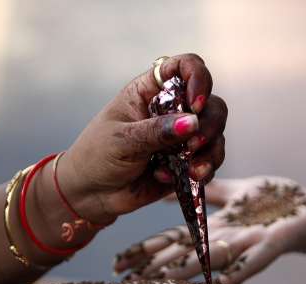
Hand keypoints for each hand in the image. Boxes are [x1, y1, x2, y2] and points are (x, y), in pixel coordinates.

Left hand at [57, 53, 226, 223]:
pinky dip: (201, 171)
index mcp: (150, 91)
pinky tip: (173, 180)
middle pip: (210, 103)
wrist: (90, 194)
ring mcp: (181, 137)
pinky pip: (209, 162)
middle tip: (193, 145)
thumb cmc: (98, 156)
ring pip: (215, 134)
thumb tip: (192, 121)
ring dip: (210, 152)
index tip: (195, 103)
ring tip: (193, 171)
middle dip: (209, 124)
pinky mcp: (187, 162)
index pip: (184, 67)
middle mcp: (171, 110)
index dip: (198, 78)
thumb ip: (156, 131)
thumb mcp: (122, 140)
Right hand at [114, 176, 305, 283]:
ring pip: (211, 259)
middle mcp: (227, 239)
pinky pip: (254, 259)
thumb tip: (174, 189)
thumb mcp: (238, 191)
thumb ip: (207, 191)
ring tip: (162, 283)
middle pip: (184, 254)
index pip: (173, 239)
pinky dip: (239, 271)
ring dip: (187, 272)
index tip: (118, 263)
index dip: (145, 251)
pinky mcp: (274, 242)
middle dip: (155, 268)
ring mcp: (250, 243)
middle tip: (126, 282)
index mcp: (216, 226)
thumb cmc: (280, 201)